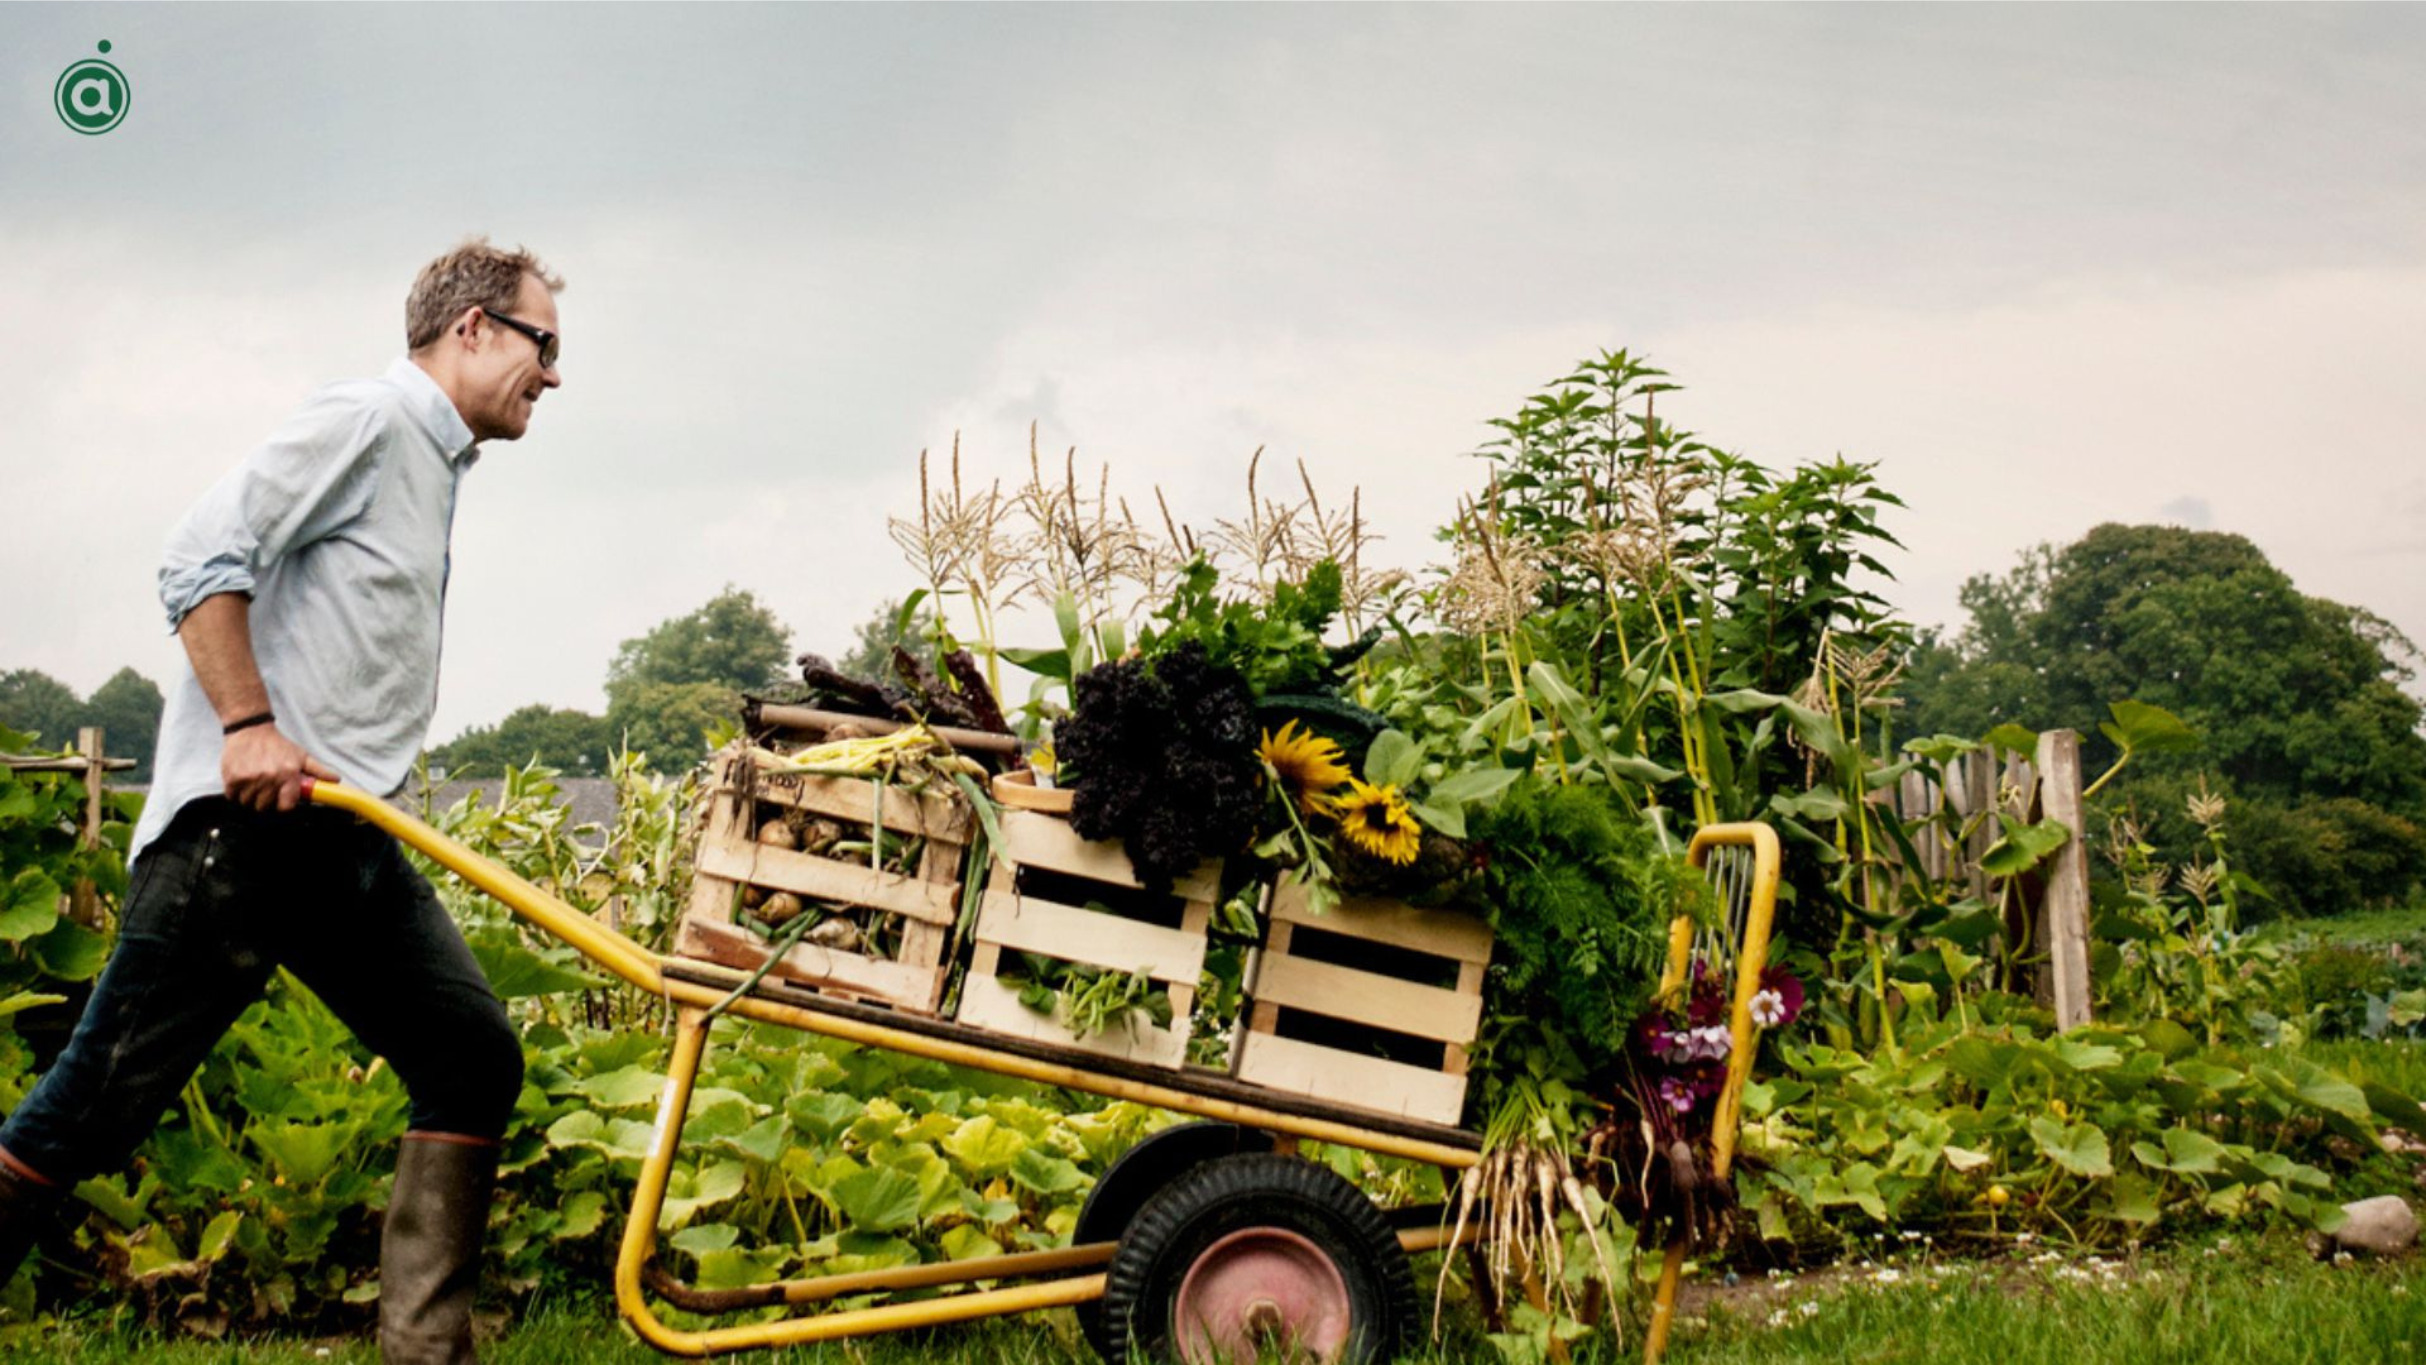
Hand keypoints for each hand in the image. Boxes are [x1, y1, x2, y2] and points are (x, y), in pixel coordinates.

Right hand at [221, 724, 341, 811]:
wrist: (250, 729)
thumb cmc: (277, 745)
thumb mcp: (301, 756)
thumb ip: (318, 771)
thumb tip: (336, 780)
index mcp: (287, 774)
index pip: (286, 806)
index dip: (284, 804)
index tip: (282, 799)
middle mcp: (268, 778)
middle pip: (265, 807)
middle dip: (267, 799)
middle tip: (267, 786)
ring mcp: (248, 779)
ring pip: (248, 803)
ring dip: (250, 796)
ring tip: (255, 781)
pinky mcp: (231, 778)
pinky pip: (233, 796)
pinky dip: (236, 792)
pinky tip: (243, 779)